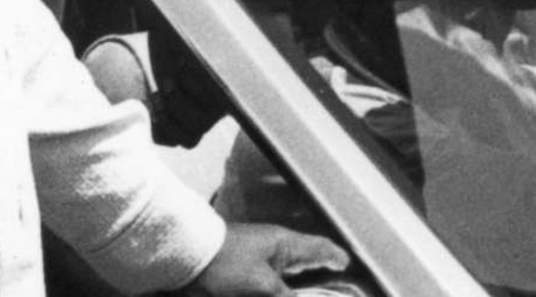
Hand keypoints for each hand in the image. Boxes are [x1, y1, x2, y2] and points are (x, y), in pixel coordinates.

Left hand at [187, 220, 350, 294]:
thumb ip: (285, 295)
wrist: (186, 257)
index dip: (335, 257)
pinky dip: (279, 287)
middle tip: (335, 281)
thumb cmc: (226, 263)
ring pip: (287, 273)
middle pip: (305, 260)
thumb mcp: (261, 284)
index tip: (349, 265)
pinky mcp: (242, 272)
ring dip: (297, 283)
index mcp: (284, 244)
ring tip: (310, 288)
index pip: (318, 248)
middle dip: (320, 270)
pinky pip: (270, 281)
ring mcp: (257, 259)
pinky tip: (281, 289)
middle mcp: (274, 249)